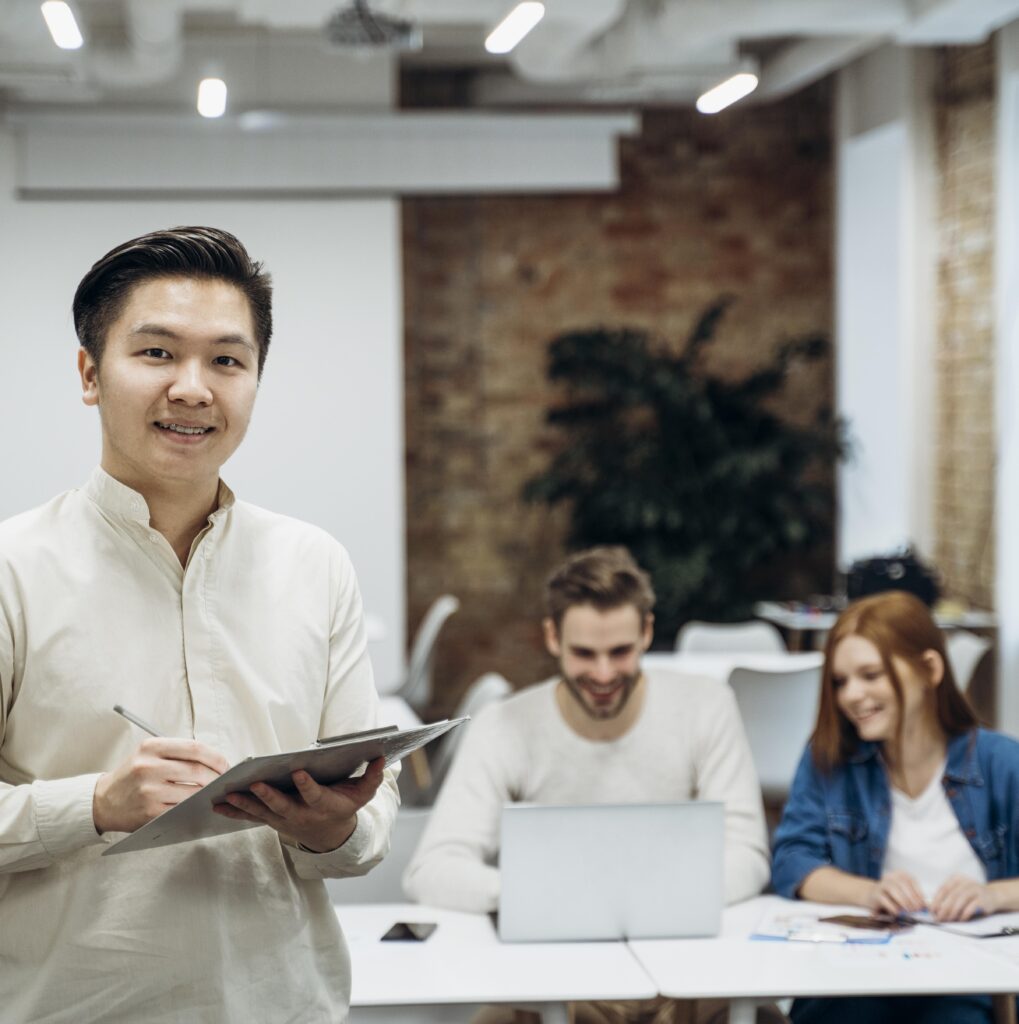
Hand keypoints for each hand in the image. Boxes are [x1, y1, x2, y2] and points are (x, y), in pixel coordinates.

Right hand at [93, 737, 230, 833]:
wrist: (103, 802)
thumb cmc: (133, 776)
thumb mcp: (149, 754)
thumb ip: (178, 754)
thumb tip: (215, 761)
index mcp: (151, 747)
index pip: (195, 748)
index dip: (216, 757)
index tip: (226, 765)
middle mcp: (148, 767)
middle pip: (197, 770)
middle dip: (217, 777)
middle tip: (226, 782)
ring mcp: (149, 791)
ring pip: (192, 792)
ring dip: (209, 794)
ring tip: (217, 793)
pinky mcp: (149, 812)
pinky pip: (182, 809)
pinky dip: (195, 807)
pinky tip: (201, 806)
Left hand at [211, 757, 385, 852]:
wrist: (331, 837)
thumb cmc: (345, 806)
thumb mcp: (363, 794)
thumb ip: (373, 776)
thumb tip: (382, 756)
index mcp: (323, 806)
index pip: (315, 795)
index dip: (307, 785)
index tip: (298, 771)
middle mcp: (301, 816)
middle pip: (282, 806)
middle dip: (268, 796)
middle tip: (254, 784)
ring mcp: (284, 820)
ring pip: (261, 813)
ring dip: (243, 805)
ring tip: (225, 795)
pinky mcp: (271, 820)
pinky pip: (250, 816)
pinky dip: (234, 812)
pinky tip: (216, 804)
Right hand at [866, 871, 926, 915]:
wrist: (874, 898)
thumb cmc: (893, 898)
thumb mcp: (905, 895)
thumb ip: (915, 899)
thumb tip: (927, 907)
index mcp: (900, 874)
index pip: (911, 880)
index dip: (919, 893)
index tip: (923, 905)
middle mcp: (890, 876)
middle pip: (902, 883)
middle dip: (912, 898)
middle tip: (917, 909)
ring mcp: (881, 884)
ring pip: (893, 889)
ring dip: (903, 901)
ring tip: (909, 911)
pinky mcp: (875, 895)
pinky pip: (884, 899)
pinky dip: (892, 906)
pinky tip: (897, 913)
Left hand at [930, 875, 994, 921]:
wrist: (993, 895)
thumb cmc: (971, 896)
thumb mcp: (959, 892)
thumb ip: (948, 897)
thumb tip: (933, 908)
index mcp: (956, 878)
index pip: (943, 889)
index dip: (936, 900)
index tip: (932, 910)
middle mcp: (965, 882)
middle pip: (951, 895)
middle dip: (943, 908)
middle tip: (939, 917)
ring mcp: (975, 889)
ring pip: (960, 901)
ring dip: (952, 912)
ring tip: (948, 920)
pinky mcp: (983, 899)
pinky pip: (971, 907)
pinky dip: (964, 914)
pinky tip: (960, 919)